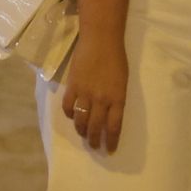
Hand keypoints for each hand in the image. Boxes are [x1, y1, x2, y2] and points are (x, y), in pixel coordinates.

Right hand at [61, 33, 127, 153]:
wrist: (101, 40)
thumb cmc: (116, 58)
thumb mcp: (122, 80)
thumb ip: (116, 97)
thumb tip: (110, 112)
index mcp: (118, 97)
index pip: (114, 125)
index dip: (111, 140)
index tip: (110, 150)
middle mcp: (101, 99)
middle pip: (95, 126)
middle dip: (95, 140)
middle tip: (95, 147)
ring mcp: (85, 93)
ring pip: (80, 120)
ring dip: (81, 131)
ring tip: (83, 135)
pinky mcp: (72, 87)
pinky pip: (68, 107)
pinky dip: (69, 115)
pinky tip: (72, 117)